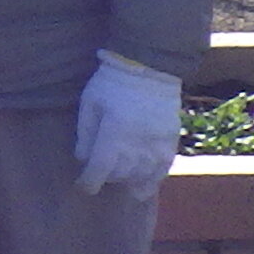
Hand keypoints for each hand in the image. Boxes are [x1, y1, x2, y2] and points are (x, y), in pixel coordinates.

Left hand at [75, 54, 183, 194]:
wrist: (150, 67)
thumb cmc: (112, 83)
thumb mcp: (90, 103)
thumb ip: (85, 134)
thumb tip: (83, 159)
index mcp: (113, 135)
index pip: (99, 171)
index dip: (88, 182)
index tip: (82, 185)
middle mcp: (136, 146)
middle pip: (119, 176)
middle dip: (106, 176)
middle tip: (101, 168)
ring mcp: (156, 146)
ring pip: (140, 177)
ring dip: (127, 180)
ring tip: (120, 175)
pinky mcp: (170, 143)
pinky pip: (162, 171)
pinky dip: (151, 181)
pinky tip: (143, 186)